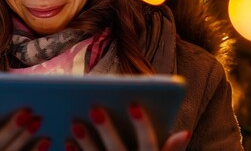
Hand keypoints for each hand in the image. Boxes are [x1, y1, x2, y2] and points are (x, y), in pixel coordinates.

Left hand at [66, 104, 190, 150]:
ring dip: (86, 143)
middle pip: (118, 150)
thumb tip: (184, 132)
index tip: (133, 104)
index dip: (142, 125)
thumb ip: (169, 150)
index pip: (149, 144)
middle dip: (107, 130)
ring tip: (75, 124)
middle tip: (94, 109)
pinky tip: (66, 141)